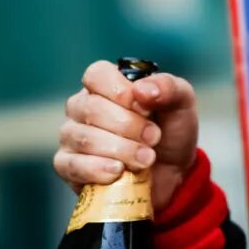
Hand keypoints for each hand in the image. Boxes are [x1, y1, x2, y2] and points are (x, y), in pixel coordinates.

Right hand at [53, 60, 199, 211]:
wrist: (172, 173)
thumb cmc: (171, 131)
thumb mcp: (181, 103)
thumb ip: (168, 87)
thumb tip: (141, 90)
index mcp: (106, 84)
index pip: (96, 75)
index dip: (121, 91)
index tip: (146, 108)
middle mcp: (82, 106)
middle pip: (91, 108)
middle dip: (128, 126)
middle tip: (154, 138)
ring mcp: (71, 136)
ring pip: (85, 138)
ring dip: (121, 150)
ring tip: (146, 158)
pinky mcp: (67, 166)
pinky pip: (72, 165)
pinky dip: (98, 169)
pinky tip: (118, 172)